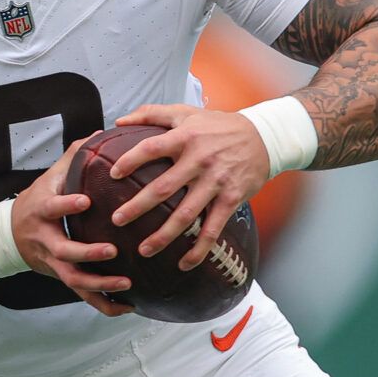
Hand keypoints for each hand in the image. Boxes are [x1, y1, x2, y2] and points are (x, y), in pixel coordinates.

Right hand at [10, 139, 135, 316]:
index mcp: (42, 211)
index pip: (52, 208)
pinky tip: (128, 306)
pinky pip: (83, 296)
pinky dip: (104, 304)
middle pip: (65, 252)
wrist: (10, 234)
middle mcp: (46, 241)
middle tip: (112, 250)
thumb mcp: (50, 176)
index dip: (66, 205)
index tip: (85, 201)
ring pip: (74, 280)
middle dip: (88, 253)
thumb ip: (75, 156)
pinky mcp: (62, 277)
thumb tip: (102, 132)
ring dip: (100, 284)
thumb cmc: (39, 199)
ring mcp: (53, 263)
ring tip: (126, 283)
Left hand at [109, 104, 268, 270]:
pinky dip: (199, 249)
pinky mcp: (231, 199)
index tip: (113, 175)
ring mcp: (216, 183)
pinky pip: (212, 229)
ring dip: (163, 235)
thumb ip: (151, 113)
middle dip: (138, 206)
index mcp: (185, 138)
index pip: (151, 148)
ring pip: (186, 214)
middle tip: (117, 220)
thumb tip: (119, 121)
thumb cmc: (219, 125)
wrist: (264, 137)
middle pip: (163, 187)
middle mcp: (199, 161)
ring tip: (143, 250)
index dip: (130, 161)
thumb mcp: (186, 112)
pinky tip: (184, 264)